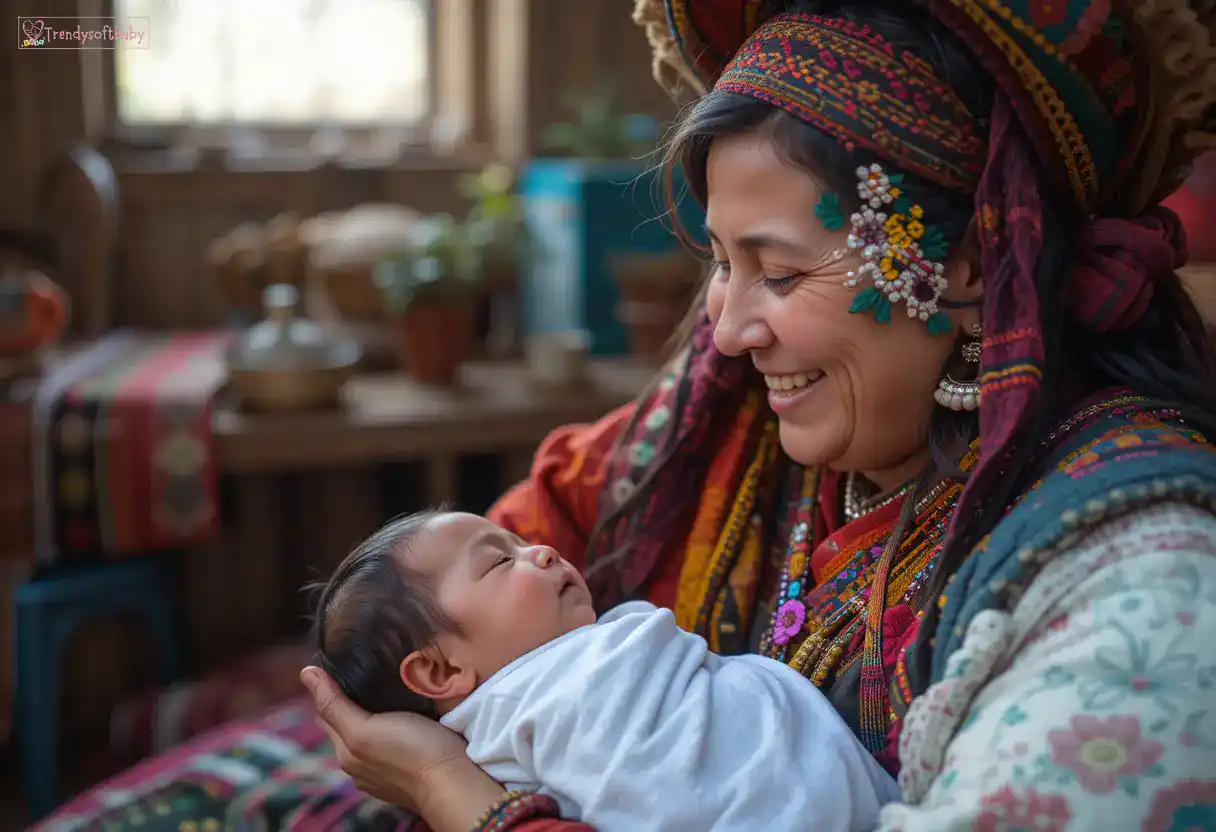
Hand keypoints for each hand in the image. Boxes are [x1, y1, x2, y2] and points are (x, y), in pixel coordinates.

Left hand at [301, 666, 505, 829]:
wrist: (454, 782)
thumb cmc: (411, 751)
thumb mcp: (365, 727)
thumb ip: (336, 704)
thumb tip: (306, 673)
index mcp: (346, 753)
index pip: (330, 712)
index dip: (332, 686)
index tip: (344, 660)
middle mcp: (362, 765)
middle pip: (351, 722)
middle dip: (355, 698)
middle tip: (371, 666)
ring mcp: (386, 770)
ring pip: (376, 730)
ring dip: (379, 712)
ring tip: (391, 685)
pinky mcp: (411, 769)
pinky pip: (396, 740)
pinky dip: (397, 725)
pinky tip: (410, 714)